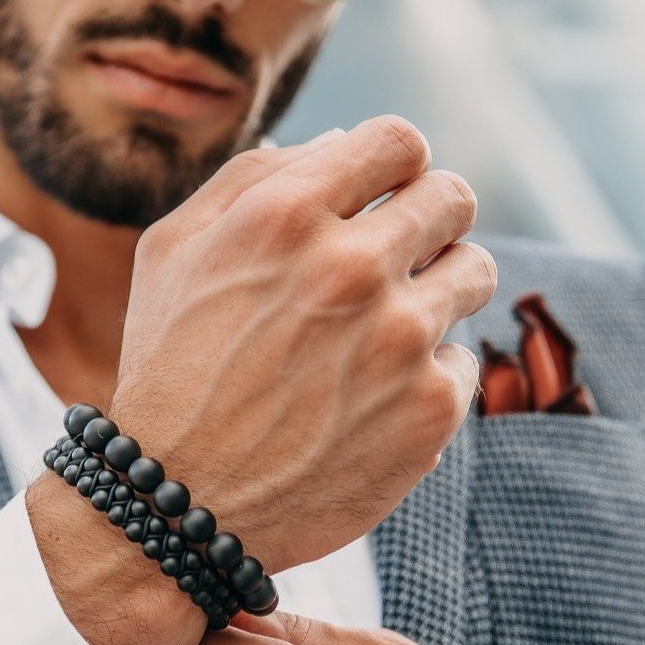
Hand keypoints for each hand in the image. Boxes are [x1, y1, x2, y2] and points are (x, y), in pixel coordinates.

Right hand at [110, 115, 495, 573]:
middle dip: (426, 217)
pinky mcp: (431, 409)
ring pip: (476, 269)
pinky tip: (369, 397)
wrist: (177, 504)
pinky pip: (462, 358)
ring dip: (440, 285)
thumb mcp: (171, 251)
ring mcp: (399, 339)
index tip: (383, 193)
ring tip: (387, 324)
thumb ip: (251, 178)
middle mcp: (351, 267)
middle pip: (453, 195)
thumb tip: (341, 142)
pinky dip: (425, 373)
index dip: (394, 163)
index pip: (400, 140)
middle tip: (394, 256)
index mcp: (284, 214)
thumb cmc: (168, 368)